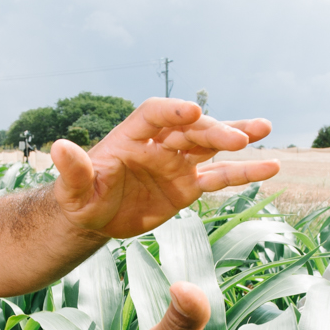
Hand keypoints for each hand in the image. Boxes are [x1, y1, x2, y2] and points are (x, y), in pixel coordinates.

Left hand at [52, 98, 281, 239]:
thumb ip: (72, 169)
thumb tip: (58, 147)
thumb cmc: (80, 198)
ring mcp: (177, 163)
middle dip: (212, 130)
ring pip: (211, 146)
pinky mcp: (189, 186)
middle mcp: (159, 143)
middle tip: (236, 138)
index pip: (155, 114)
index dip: (173, 112)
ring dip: (237, 137)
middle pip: (190, 130)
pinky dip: (245, 172)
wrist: (94, 217)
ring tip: (264, 129)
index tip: (192, 112)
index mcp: (132, 136)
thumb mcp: (72, 189)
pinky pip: (220, 177)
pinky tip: (271, 167)